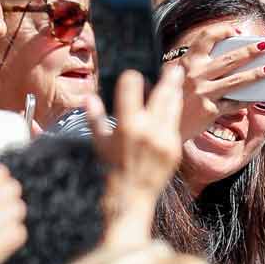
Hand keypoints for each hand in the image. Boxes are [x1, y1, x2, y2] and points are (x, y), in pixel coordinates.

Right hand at [88, 67, 183, 205]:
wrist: (132, 197)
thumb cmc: (111, 170)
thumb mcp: (99, 143)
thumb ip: (95, 118)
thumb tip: (88, 97)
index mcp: (128, 124)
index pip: (132, 86)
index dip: (132, 78)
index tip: (132, 78)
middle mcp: (150, 129)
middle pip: (163, 92)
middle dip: (169, 78)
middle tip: (174, 66)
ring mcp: (166, 139)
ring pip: (174, 106)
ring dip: (175, 92)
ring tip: (175, 81)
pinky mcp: (175, 149)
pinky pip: (176, 124)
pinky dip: (173, 114)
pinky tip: (171, 108)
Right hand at [170, 35, 264, 142]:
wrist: (161, 126)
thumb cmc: (173, 99)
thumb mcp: (177, 75)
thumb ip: (197, 66)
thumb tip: (229, 61)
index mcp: (187, 61)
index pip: (207, 37)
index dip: (224, 31)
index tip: (237, 31)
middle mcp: (196, 74)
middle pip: (229, 59)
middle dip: (250, 51)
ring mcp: (204, 93)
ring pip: (237, 80)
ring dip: (257, 74)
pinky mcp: (210, 110)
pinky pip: (235, 103)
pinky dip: (248, 99)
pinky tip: (259, 95)